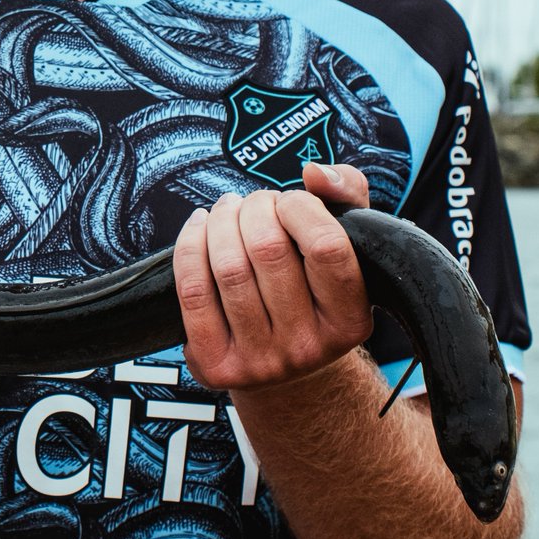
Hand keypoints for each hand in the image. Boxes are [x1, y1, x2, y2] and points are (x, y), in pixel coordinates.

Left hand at [173, 163, 373, 390]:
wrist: (284, 362)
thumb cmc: (313, 285)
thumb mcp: (348, 242)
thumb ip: (346, 194)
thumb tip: (314, 174)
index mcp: (350, 320)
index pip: (326, 247)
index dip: (300, 207)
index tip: (291, 200)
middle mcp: (308, 348)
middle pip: (268, 250)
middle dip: (254, 207)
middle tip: (254, 202)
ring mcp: (260, 361)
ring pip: (228, 267)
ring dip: (221, 221)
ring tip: (228, 210)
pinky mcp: (216, 364)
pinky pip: (192, 291)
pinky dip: (189, 246)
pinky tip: (200, 227)